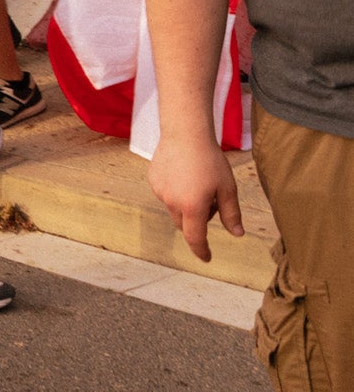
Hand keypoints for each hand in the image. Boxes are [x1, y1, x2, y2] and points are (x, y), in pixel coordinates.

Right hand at [148, 135, 243, 262]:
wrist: (185, 134)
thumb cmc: (210, 160)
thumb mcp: (228, 188)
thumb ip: (231, 214)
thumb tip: (237, 234)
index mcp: (193, 208)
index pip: (195, 238)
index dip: (201, 250)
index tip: (207, 258)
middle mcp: (172, 203)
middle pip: (184, 224)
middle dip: (197, 221)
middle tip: (213, 201)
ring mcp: (160, 192)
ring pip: (174, 209)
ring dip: (186, 206)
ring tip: (198, 183)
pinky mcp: (153, 181)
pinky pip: (166, 195)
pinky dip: (176, 193)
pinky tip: (185, 174)